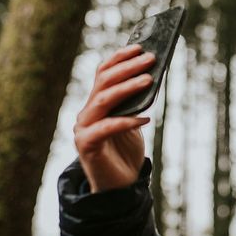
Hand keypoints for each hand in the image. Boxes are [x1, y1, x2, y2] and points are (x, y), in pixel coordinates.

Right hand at [73, 45, 155, 190]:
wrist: (118, 188)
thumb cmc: (126, 154)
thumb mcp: (134, 123)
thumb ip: (136, 103)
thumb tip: (151, 76)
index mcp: (96, 105)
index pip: (103, 73)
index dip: (119, 58)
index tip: (139, 47)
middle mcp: (87, 113)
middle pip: (103, 82)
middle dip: (127, 67)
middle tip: (150, 59)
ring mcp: (84, 129)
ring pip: (103, 100)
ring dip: (127, 88)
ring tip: (149, 80)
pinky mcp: (87, 146)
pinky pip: (106, 127)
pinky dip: (126, 121)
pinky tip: (145, 119)